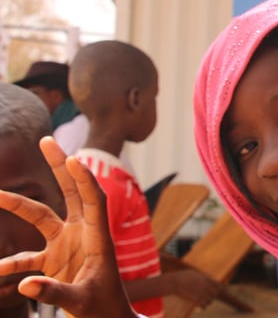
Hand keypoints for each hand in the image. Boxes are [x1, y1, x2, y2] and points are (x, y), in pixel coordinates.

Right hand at [0, 137, 135, 317]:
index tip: (73, 159)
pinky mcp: (54, 259)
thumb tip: (23, 284)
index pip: (94, 201)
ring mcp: (67, 244)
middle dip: (58, 167)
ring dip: (19, 206)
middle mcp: (82, 234)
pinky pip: (27, 256)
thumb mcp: (80, 302)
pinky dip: (11, 261)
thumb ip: (54, 292)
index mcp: (98, 238)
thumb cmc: (102, 309)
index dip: (84, 180)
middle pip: (69, 192)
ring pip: (41, 216)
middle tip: (46, 141)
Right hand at [168, 269, 221, 307]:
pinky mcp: (195, 299)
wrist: (175, 282)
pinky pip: (204, 306)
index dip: (218, 288)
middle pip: (215, 293)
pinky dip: (203, 307)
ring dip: (208, 302)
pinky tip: (201, 306)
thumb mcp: (195, 273)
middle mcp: (206, 286)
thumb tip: (207, 278)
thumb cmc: (183, 276)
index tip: (216, 290)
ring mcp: (201, 293)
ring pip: (210, 301)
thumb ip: (202, 276)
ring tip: (204, 301)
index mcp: (206, 279)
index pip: (218, 285)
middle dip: (212, 295)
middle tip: (208, 296)